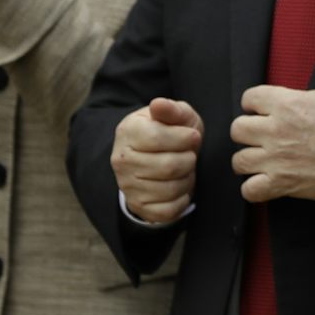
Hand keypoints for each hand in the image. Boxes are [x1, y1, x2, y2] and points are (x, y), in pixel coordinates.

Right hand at [112, 97, 202, 224]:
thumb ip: (171, 109)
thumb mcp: (176, 115)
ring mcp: (127, 185)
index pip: (158, 138)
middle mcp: (122, 160)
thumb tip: (158, 104)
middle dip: (189, 160)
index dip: (185, 138)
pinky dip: (182, 198)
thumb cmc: (171, 131)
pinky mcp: (138, 206)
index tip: (193, 136)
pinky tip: (179, 185)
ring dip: (187, 178)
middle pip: (169, 166)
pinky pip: (169, 210)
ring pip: (171, 189)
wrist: (156, 155)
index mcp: (128, 131)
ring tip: (185, 169)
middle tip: (189, 154)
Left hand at [230, 86, 314, 202]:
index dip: (253, 104)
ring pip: (238, 160)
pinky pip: (249, 190)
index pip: (249, 98)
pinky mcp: (282, 183)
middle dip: (247, 132)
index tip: (259, 111)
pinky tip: (263, 183)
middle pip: (237, 129)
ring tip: (260, 161)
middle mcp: (276, 130)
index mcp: (287, 104)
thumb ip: (295, 101)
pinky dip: (253, 188)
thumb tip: (281, 106)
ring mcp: (276, 159)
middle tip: (259, 137)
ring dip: (248, 160)